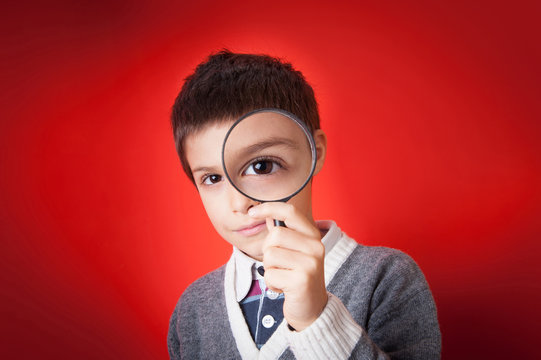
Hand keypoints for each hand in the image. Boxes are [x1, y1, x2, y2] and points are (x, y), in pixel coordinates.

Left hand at [248, 202, 327, 330]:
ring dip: (269, 268)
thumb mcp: (295, 250)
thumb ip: (283, 232)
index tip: (252, 212)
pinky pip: (270, 275)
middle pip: (275, 235)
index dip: (269, 208)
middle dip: (268, 250)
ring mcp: (310, 264)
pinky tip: (283, 287)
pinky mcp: (301, 281)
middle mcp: (315, 247)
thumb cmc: (298, 275)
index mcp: (313, 236)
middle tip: (278, 264)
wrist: (312, 308)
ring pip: (270, 255)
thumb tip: (266, 213)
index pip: (290, 212)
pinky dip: (271, 283)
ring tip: (283, 276)